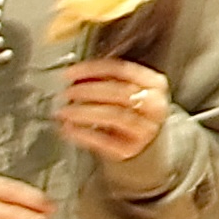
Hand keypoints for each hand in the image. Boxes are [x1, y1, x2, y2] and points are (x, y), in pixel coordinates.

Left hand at [56, 55, 175, 165]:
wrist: (143, 142)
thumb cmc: (130, 110)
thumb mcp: (124, 88)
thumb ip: (103, 79)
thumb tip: (75, 77)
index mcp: (154, 83)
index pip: (122, 70)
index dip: (93, 69)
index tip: (70, 73)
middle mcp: (153, 105)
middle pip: (119, 92)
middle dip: (88, 91)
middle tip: (67, 92)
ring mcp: (144, 129)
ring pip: (113, 115)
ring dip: (84, 112)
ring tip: (65, 111)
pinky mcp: (131, 149)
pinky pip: (105, 141)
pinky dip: (83, 134)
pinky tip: (69, 129)